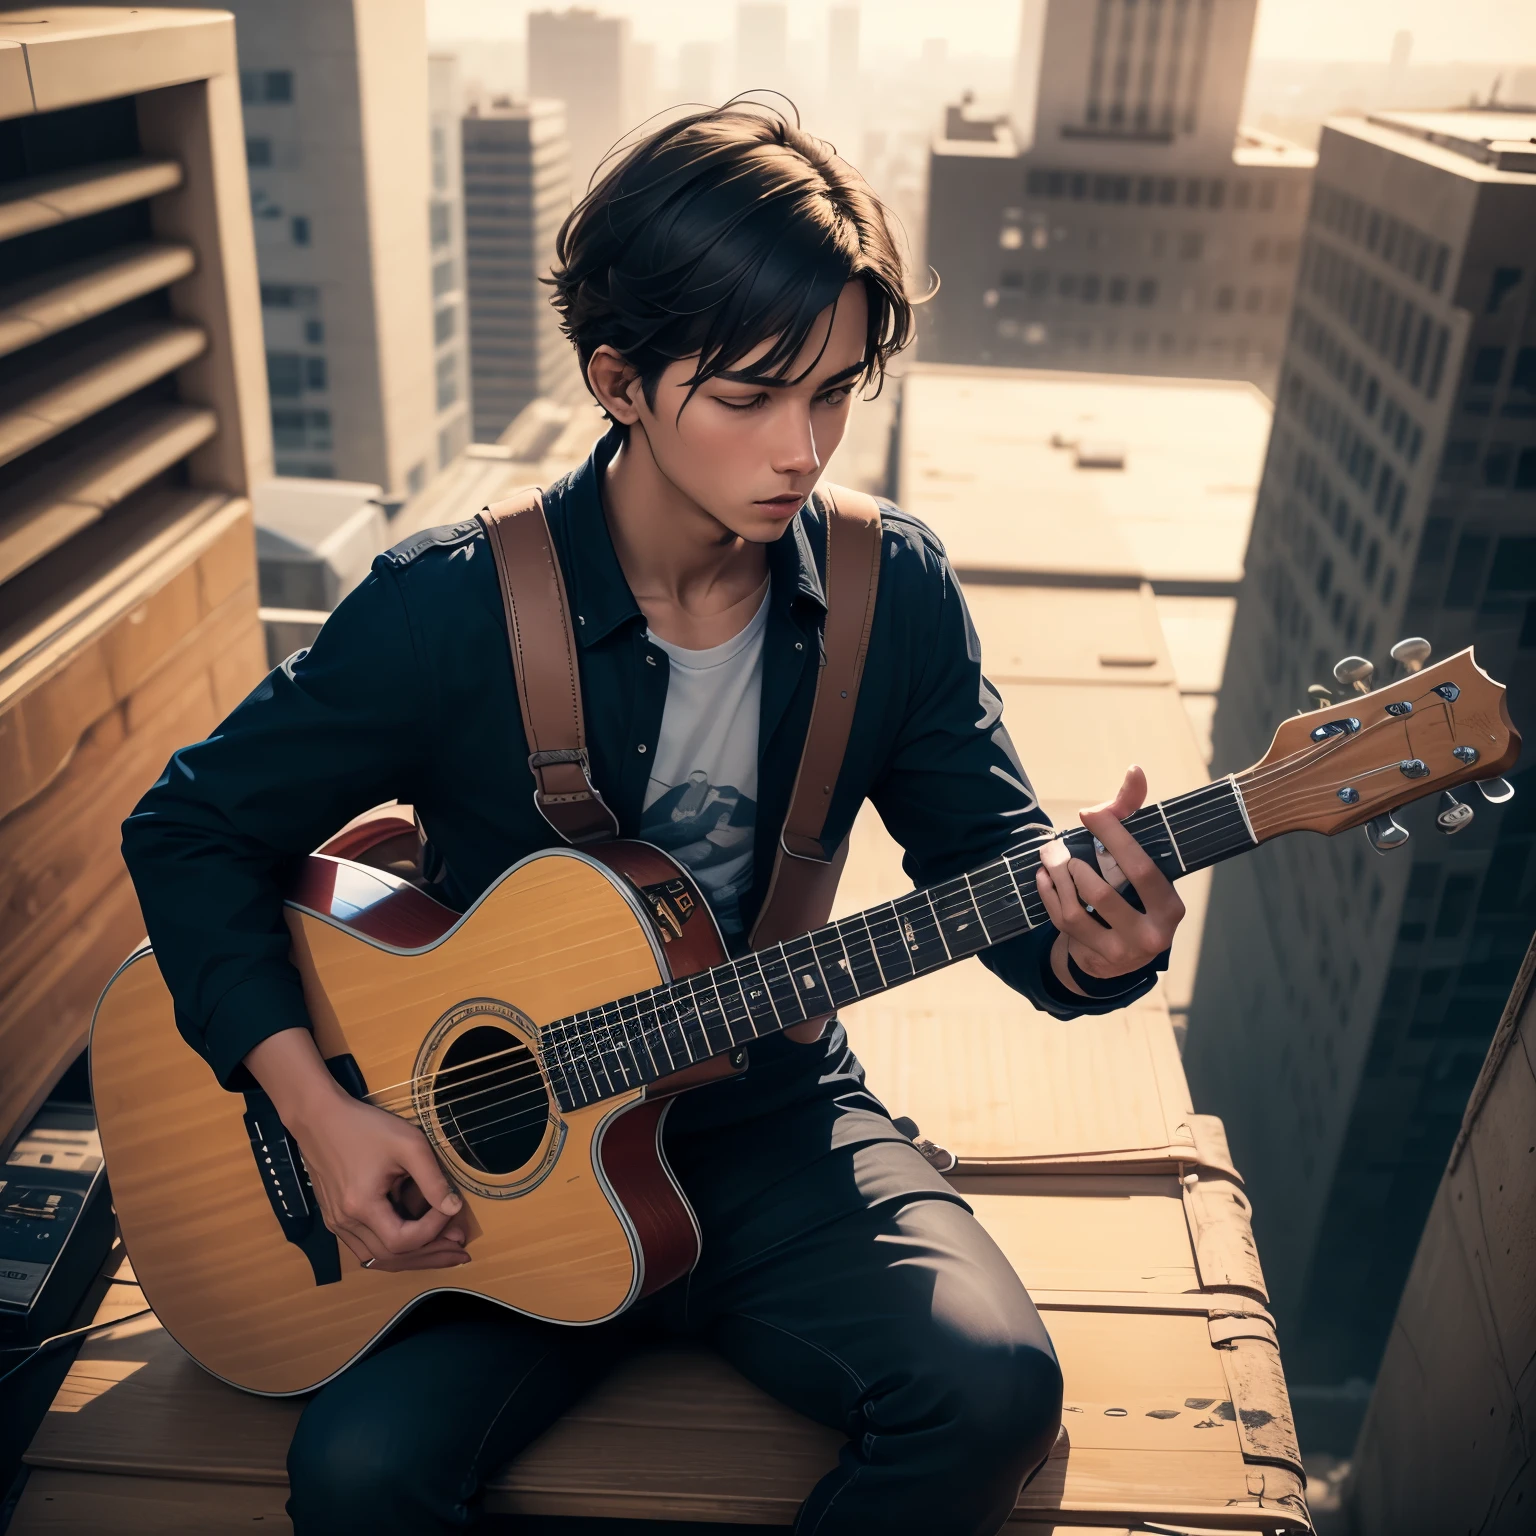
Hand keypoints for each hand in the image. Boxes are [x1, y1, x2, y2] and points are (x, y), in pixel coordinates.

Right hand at [245, 1028, 470, 1271]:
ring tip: (444, 1250)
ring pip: (377, 1258)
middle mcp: (345, 1224)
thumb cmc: (366, 1127)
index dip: (433, 1231)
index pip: (403, 1240)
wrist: (319, 1118)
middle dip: (430, 1254)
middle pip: (391, 1258)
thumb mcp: (409, 1145)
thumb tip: (454, 1209)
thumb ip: (433, 1179)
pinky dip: (393, 1249)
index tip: (452, 1210)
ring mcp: (337, 1224)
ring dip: (413, 1258)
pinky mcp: (335, 1219)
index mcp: (362, 1207)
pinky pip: (366, 1247)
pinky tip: (415, 1240)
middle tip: (461, 1249)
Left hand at [1035, 765, 1185, 994]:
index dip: (1114, 838)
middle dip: (1075, 863)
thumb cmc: (1132, 891)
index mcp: (1170, 906)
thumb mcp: (1137, 856)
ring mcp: (1122, 952)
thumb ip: (1132, 813)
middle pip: (1105, 893)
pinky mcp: (1095, 960)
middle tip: (1057, 844)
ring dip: (1057, 879)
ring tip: (1050, 858)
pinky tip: (1045, 877)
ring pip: (1078, 910)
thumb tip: (1135, 770)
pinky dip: (1049, 897)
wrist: (1120, 952)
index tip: (1088, 814)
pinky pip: (1064, 924)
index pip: (1142, 869)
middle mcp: (1152, 935)